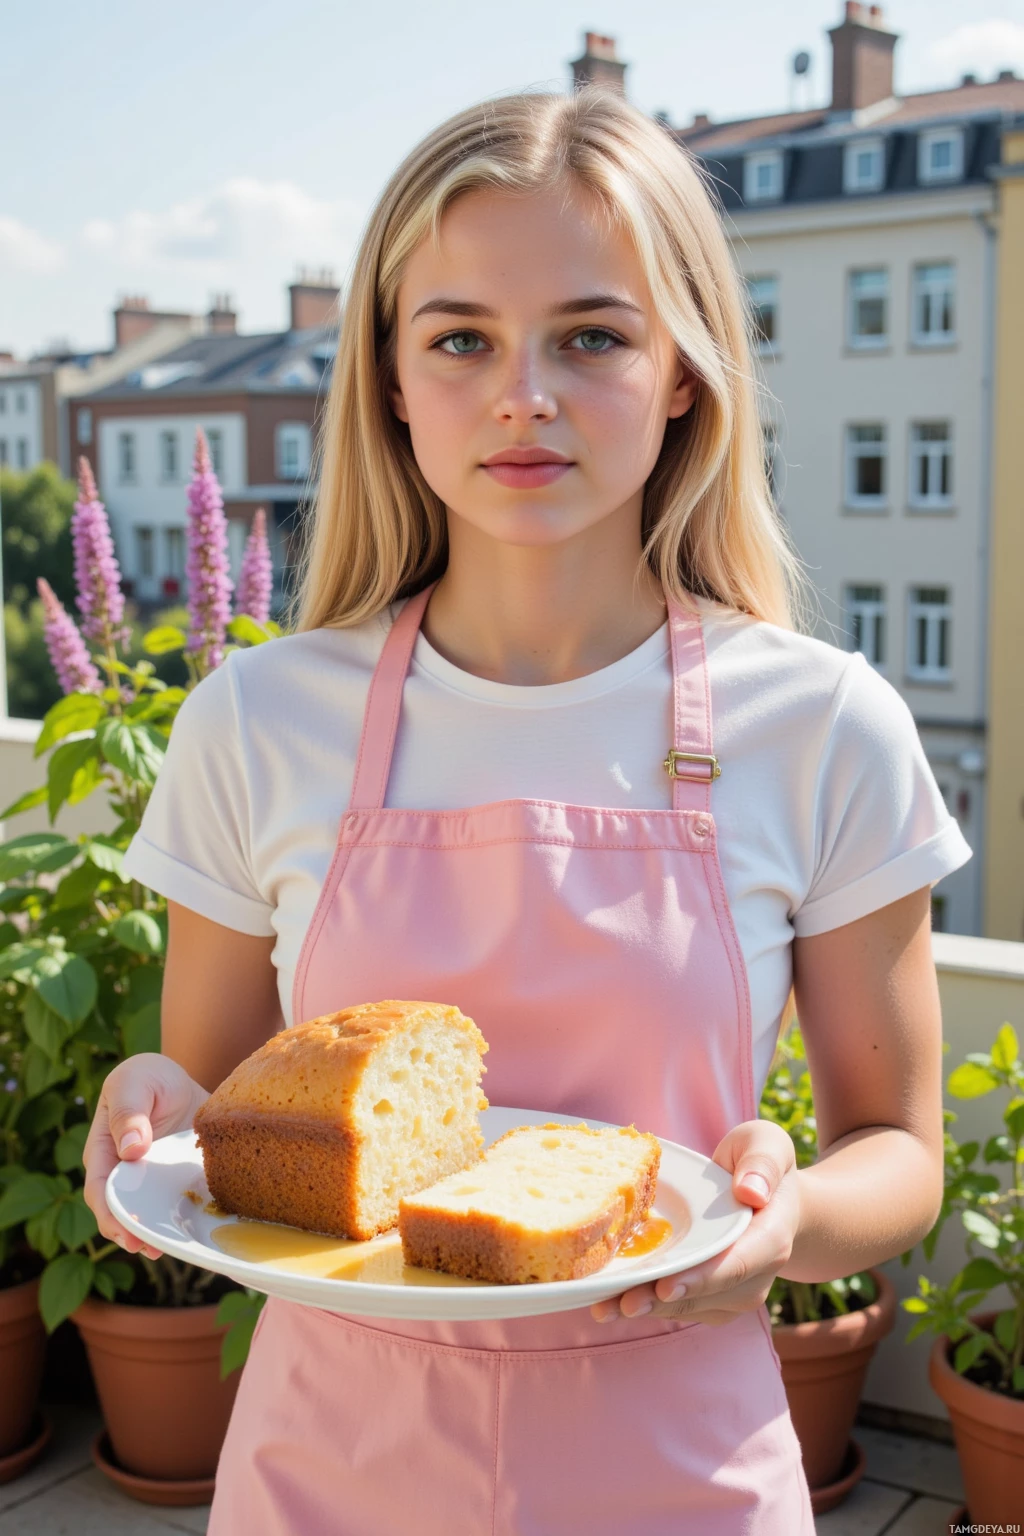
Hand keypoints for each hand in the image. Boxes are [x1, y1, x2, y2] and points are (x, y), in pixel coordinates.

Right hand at [83, 1052, 209, 1258]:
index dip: (110, 1213)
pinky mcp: (168, 1182)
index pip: (100, 1188)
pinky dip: (176, 1220)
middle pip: (119, 1211)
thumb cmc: (147, 1077)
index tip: (127, 1231)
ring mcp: (145, 1180)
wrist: (176, 1079)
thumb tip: (131, 1149)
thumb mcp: (134, 1082)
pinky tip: (189, 1231)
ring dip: (152, 1234)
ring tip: (166, 1249)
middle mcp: (121, 1171)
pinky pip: (169, 1205)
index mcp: (103, 1150)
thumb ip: (129, 1112)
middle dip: (130, 1233)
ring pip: (144, 1214)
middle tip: (150, 1248)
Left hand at [591, 1120, 799, 1325]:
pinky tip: (610, 1302)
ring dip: (647, 1309)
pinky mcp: (712, 1297)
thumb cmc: (759, 1164)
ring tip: (605, 1308)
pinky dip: (646, 1304)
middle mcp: (756, 1273)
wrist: (769, 1196)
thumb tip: (751, 1191)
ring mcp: (734, 1290)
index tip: (665, 1286)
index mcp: (770, 1236)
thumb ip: (762, 1162)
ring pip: (689, 1306)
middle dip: (662, 1301)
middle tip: (622, 1303)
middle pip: (706, 1294)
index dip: (701, 1278)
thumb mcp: (767, 1144)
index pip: (738, 1264)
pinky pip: (679, 1305)